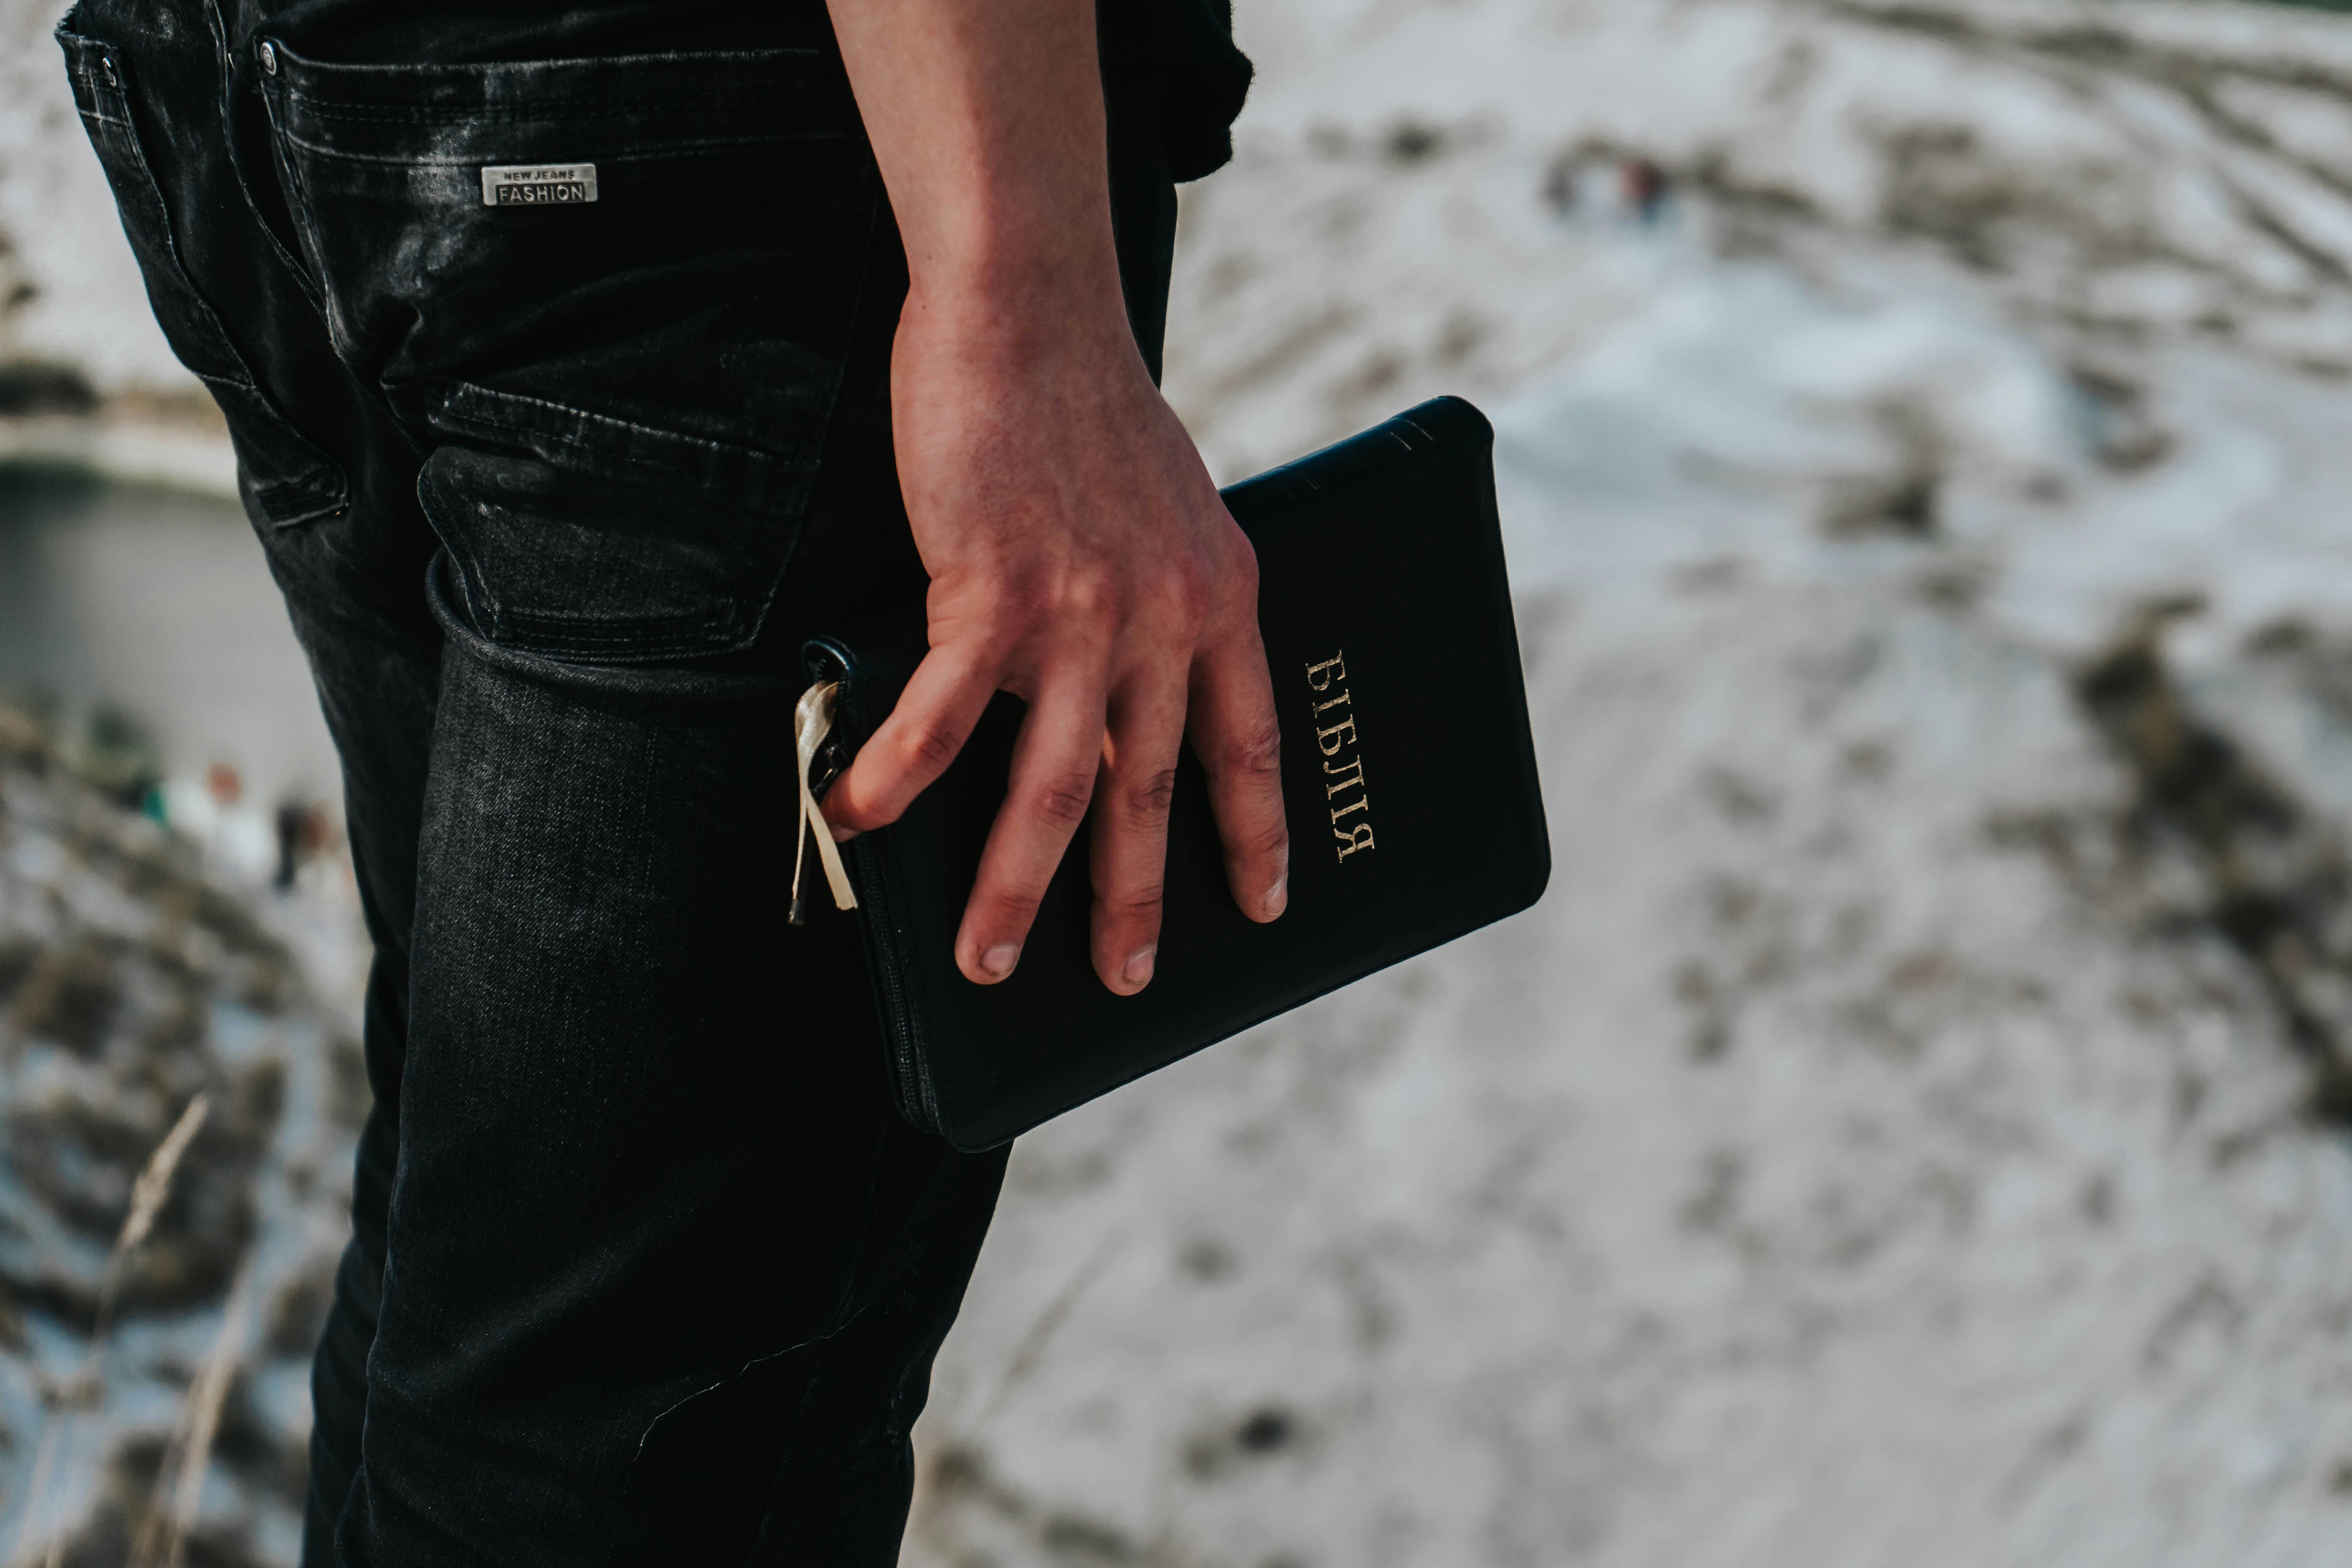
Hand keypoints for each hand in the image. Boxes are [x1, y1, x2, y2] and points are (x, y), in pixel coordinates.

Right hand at [821, 290, 1289, 993]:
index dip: (1255, 831)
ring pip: (1052, 784)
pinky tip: (863, 820)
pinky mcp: (991, 592)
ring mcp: (1080, 613)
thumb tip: (1118, 683)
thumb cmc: (1087, 403)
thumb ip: (1157, 598)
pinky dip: (898, 777)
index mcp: (1216, 596)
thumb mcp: (1168, 507)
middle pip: (1148, 791)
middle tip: (1125, 976)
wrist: (1032, 310)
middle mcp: (1161, 619)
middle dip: (1132, 900)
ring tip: (990, 956)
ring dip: (1015, 885)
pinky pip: (941, 715)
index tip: (1266, 902)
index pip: (1248, 740)